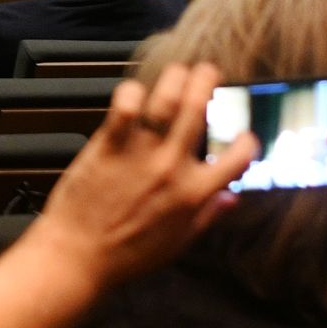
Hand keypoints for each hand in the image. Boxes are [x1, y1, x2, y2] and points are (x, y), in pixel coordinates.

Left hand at [31, 61, 245, 291]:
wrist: (78, 256)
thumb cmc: (128, 255)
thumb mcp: (179, 242)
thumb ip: (208, 216)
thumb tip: (232, 198)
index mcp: (195, 193)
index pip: (238, 157)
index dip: (248, 141)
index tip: (243, 134)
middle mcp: (172, 167)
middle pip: (199, 110)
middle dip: (207, 81)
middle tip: (208, 71)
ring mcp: (140, 154)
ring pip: (165, 101)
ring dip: (175, 78)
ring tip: (177, 72)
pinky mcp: (108, 146)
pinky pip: (124, 108)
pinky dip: (131, 93)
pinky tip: (134, 92)